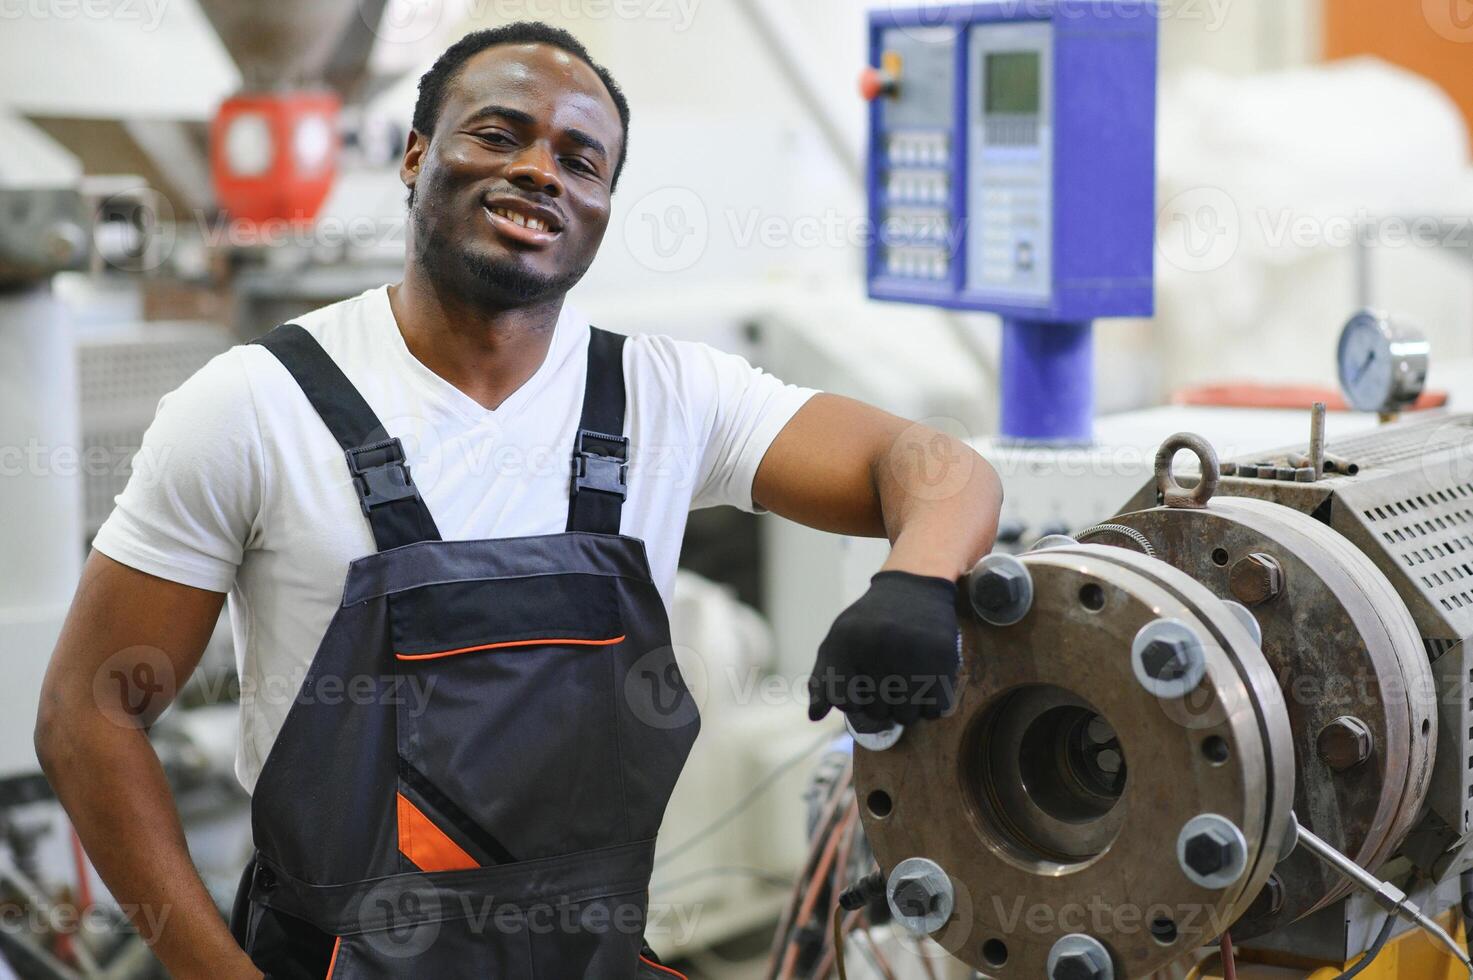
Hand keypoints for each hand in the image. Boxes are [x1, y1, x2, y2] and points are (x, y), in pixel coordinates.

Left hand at [807, 571, 959, 724]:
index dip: (853, 700)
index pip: (844, 701)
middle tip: (887, 681)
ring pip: (907, 716)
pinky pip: (935, 709)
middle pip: (877, 712)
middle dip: (881, 703)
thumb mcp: (839, 640)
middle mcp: (877, 649)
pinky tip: (926, 686)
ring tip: (906, 685)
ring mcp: (912, 656)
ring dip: (906, 708)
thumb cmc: (870, 621)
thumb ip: (823, 679)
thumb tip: (815, 716)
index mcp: (847, 644)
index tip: (861, 686)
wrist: (913, 587)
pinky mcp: (943, 661)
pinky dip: (931, 705)